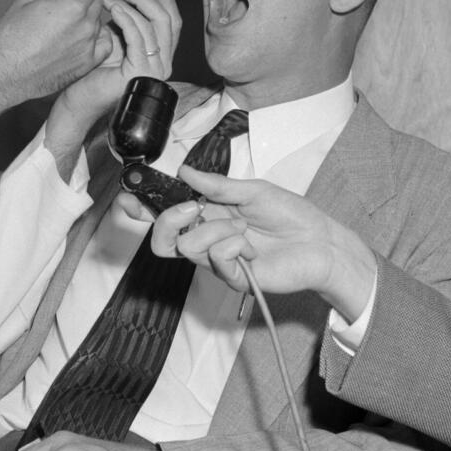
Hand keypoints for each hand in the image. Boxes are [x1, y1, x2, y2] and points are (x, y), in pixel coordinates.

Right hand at [0, 0, 109, 133]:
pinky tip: (86, 34)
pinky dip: (98, 35)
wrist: (6, 74)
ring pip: (98, 21)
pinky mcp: (86, 64)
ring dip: (88, 13)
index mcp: (72, 6)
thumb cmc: (11, 39)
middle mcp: (85, 25)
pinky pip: (103, 44)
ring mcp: (88, 46)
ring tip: (68, 16)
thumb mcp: (27, 1)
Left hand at [44, 0, 181, 177]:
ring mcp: (154, 69)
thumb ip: (124, 23)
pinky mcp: (141, 72)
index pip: (171, 20)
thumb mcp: (112, 41)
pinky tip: (111, 9)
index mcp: (159, 54)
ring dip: (130, 5)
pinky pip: (138, 37)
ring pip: (152, 25)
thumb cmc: (89, 74)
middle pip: (166, 19)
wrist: (77, 102)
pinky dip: (125, 19)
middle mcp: (163, 62)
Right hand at [148, 166, 377, 320]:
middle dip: (166, 222)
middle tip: (191, 209)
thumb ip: (216, 185)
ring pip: (188, 247)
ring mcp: (217, 261)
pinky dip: (232, 246)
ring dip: (215, 231)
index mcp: (207, 215)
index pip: (164, 215)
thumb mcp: (252, 190)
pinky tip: (251, 247)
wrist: (321, 242)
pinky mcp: (232, 278)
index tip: (128, 199)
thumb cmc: (291, 215)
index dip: (142, 209)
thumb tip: (185, 172)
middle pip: (162, 241)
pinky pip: (215, 259)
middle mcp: (206, 239)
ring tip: (242, 229)